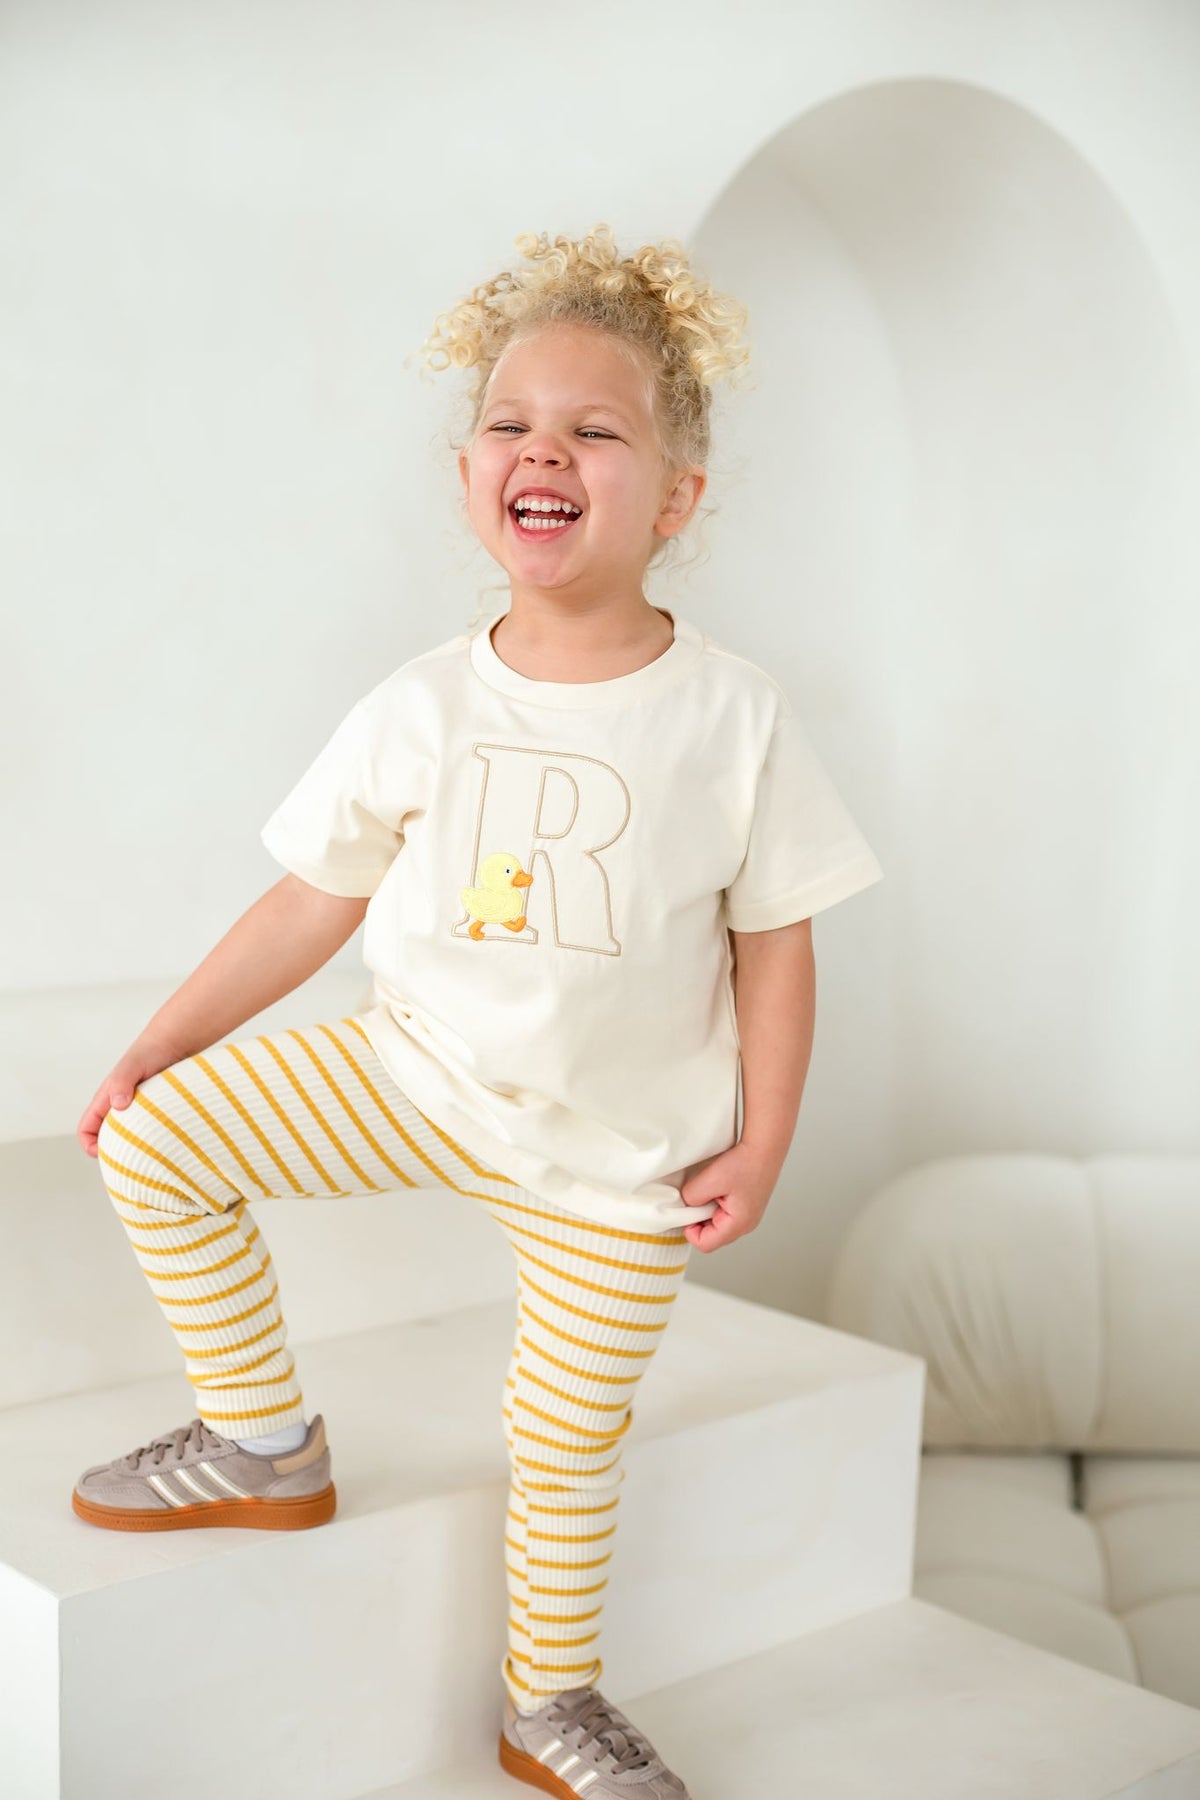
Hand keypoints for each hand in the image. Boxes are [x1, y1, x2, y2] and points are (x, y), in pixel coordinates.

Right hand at [76, 1032, 185, 1160]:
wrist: (175, 1043)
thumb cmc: (150, 1052)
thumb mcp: (133, 1066)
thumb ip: (122, 1083)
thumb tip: (118, 1105)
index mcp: (105, 1100)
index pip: (86, 1130)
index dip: (90, 1145)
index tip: (106, 1154)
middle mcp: (118, 1108)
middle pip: (106, 1139)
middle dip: (114, 1152)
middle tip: (133, 1161)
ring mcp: (137, 1110)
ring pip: (128, 1137)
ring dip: (135, 1147)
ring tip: (151, 1155)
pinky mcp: (155, 1111)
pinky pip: (148, 1132)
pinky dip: (153, 1140)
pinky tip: (166, 1143)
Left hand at [678, 1140, 779, 1252]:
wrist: (766, 1147)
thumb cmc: (746, 1163)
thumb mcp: (711, 1180)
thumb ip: (692, 1196)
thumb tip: (687, 1203)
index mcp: (738, 1225)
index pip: (705, 1244)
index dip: (690, 1230)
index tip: (688, 1209)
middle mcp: (746, 1226)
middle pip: (712, 1236)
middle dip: (699, 1219)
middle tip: (700, 1197)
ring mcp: (748, 1217)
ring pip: (717, 1224)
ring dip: (708, 1210)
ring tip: (712, 1190)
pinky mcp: (747, 1207)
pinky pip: (725, 1213)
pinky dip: (717, 1203)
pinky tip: (719, 1187)